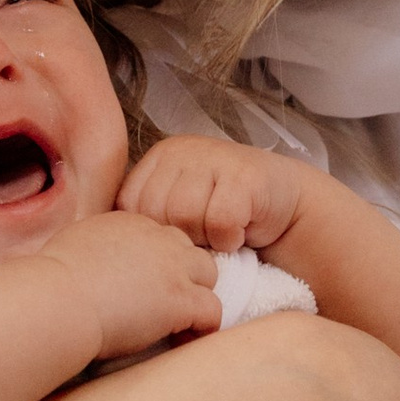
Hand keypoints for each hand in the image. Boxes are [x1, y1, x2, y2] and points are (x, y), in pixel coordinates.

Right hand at [33, 212, 220, 363]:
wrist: (56, 301)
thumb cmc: (49, 283)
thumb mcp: (71, 247)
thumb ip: (92, 249)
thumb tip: (86, 264)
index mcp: (129, 222)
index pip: (160, 237)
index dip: (157, 264)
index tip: (143, 287)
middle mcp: (156, 238)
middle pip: (189, 250)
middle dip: (183, 275)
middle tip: (163, 305)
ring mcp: (172, 268)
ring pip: (209, 275)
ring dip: (196, 297)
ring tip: (177, 323)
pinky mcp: (181, 299)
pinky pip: (212, 311)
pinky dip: (202, 328)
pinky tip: (181, 340)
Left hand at [119, 134, 302, 257]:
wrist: (285, 209)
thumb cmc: (224, 217)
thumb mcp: (176, 211)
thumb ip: (147, 219)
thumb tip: (113, 250)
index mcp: (158, 158)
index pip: (128, 205)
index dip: (152, 231)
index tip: (176, 234)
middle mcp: (181, 150)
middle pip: (155, 212)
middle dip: (179, 236)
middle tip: (204, 232)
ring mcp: (213, 157)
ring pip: (185, 217)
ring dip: (206, 238)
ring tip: (221, 231)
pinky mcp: (245, 174)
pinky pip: (220, 222)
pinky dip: (230, 239)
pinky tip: (240, 231)